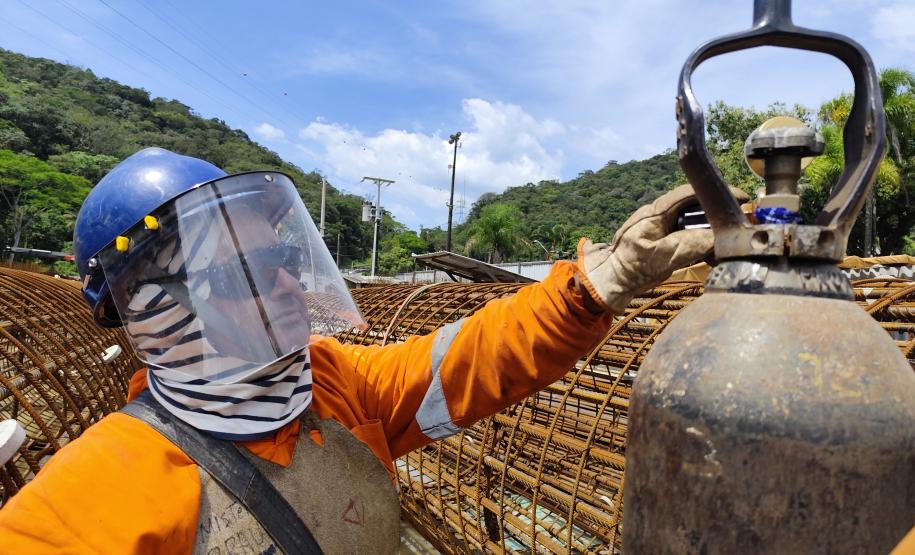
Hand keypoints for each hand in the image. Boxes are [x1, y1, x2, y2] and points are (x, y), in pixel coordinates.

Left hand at [577, 184, 749, 312]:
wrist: (614, 282)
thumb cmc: (630, 268)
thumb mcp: (658, 258)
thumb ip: (685, 247)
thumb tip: (714, 239)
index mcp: (655, 213)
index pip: (689, 193)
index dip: (714, 192)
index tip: (738, 197)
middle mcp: (661, 215)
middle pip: (696, 204)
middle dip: (718, 210)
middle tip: (741, 218)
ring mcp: (664, 227)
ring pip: (695, 220)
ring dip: (714, 227)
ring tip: (732, 237)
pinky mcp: (668, 239)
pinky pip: (691, 234)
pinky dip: (705, 241)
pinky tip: (716, 251)